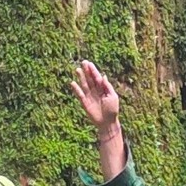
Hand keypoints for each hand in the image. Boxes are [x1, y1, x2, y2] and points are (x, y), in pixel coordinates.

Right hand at [71, 60, 126, 178]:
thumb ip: (107, 87)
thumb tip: (103, 76)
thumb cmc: (112, 110)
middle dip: (86, 71)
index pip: (97, 77)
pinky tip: (72, 83)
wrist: (107, 123)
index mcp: (103, 89)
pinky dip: (76, 89)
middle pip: (90, 79)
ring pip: (84, 85)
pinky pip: (80, 94)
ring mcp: (90, 96)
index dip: (93, 70)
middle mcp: (96, 91)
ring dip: (81, 77)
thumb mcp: (113, 97)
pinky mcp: (85, 103)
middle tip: (83, 62)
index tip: (89, 63)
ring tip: (77, 69)